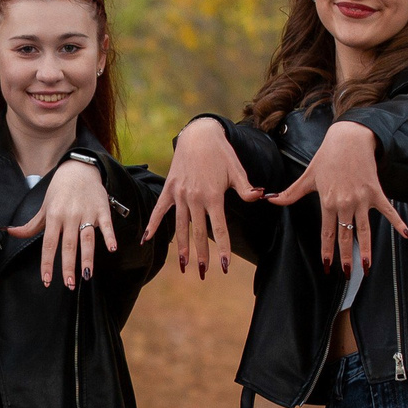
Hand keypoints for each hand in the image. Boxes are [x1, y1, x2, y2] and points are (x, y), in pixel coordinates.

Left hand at [5, 158, 112, 288]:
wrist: (79, 169)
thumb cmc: (60, 190)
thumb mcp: (44, 207)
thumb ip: (30, 225)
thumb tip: (10, 232)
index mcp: (54, 216)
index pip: (48, 244)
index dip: (47, 263)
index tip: (47, 280)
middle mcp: (70, 216)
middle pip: (68, 245)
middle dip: (68, 266)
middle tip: (69, 284)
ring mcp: (87, 213)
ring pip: (87, 238)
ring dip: (88, 258)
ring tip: (87, 276)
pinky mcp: (102, 209)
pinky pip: (106, 225)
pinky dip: (109, 236)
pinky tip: (112, 249)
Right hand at [143, 116, 262, 279]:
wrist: (198, 134)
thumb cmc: (221, 152)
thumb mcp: (237, 169)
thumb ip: (246, 188)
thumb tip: (260, 197)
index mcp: (213, 196)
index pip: (219, 228)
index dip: (223, 249)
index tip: (224, 266)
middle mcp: (195, 198)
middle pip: (199, 233)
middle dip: (201, 255)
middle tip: (204, 273)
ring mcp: (180, 194)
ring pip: (181, 226)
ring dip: (182, 247)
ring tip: (183, 265)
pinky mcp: (169, 189)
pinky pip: (160, 210)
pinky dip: (153, 224)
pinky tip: (147, 239)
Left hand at [271, 121, 407, 271]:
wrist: (349, 138)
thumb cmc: (328, 157)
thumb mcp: (308, 176)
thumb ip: (290, 192)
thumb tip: (271, 200)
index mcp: (328, 201)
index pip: (327, 233)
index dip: (327, 252)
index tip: (327, 267)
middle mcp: (345, 203)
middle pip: (346, 236)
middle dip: (345, 257)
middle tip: (345, 275)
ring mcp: (362, 199)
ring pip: (365, 230)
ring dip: (366, 250)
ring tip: (367, 267)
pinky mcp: (376, 192)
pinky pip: (388, 212)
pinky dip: (398, 223)